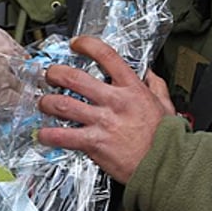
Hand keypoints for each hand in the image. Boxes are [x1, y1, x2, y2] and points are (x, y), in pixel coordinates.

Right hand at [0, 0, 23, 105]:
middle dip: (17, 64)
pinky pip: (15, 100)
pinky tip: (19, 106)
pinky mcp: (0, 95)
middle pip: (18, 59)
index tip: (1, 49)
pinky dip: (18, 103)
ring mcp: (4, 75)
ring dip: (23, 83)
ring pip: (21, 79)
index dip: (4, 45)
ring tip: (25, 89)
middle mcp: (3, 54)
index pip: (6, 38)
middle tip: (15, 70)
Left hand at [36, 35, 175, 183]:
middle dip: (56, 73)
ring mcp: (103, 122)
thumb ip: (156, 87)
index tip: (76, 44)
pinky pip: (64, 136)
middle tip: (50, 75)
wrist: (167, 166)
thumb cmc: (167, 139)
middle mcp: (114, 102)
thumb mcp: (166, 105)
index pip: (106, 56)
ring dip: (47, 102)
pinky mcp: (95, 143)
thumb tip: (150, 74)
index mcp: (132, 89)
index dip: (87, 44)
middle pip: (75, 78)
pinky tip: (43, 134)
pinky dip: (49, 135)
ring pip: (64, 105)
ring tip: (44, 103)